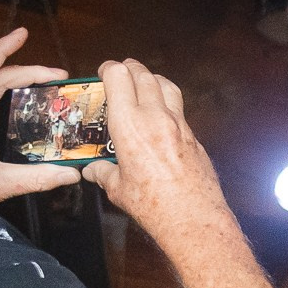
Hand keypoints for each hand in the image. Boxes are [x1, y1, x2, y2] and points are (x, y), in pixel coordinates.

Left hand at [0, 28, 83, 211]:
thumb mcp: (0, 185)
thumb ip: (38, 179)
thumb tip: (72, 173)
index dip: (3, 49)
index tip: (23, 34)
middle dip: (27, 71)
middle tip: (57, 75)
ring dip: (18, 80)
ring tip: (47, 82)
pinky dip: (7, 92)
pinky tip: (25, 98)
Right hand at [80, 59, 237, 245]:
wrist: (194, 218)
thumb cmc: (154, 205)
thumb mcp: (118, 189)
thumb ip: (103, 173)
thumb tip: (92, 170)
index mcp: (130, 125)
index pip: (118, 77)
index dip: (108, 69)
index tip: (103, 73)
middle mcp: (156, 117)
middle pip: (143, 74)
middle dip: (130, 69)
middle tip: (121, 73)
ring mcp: (178, 124)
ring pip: (166, 85)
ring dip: (152, 79)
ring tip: (143, 84)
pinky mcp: (193, 136)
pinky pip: (180, 109)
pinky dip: (168, 103)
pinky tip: (161, 116)